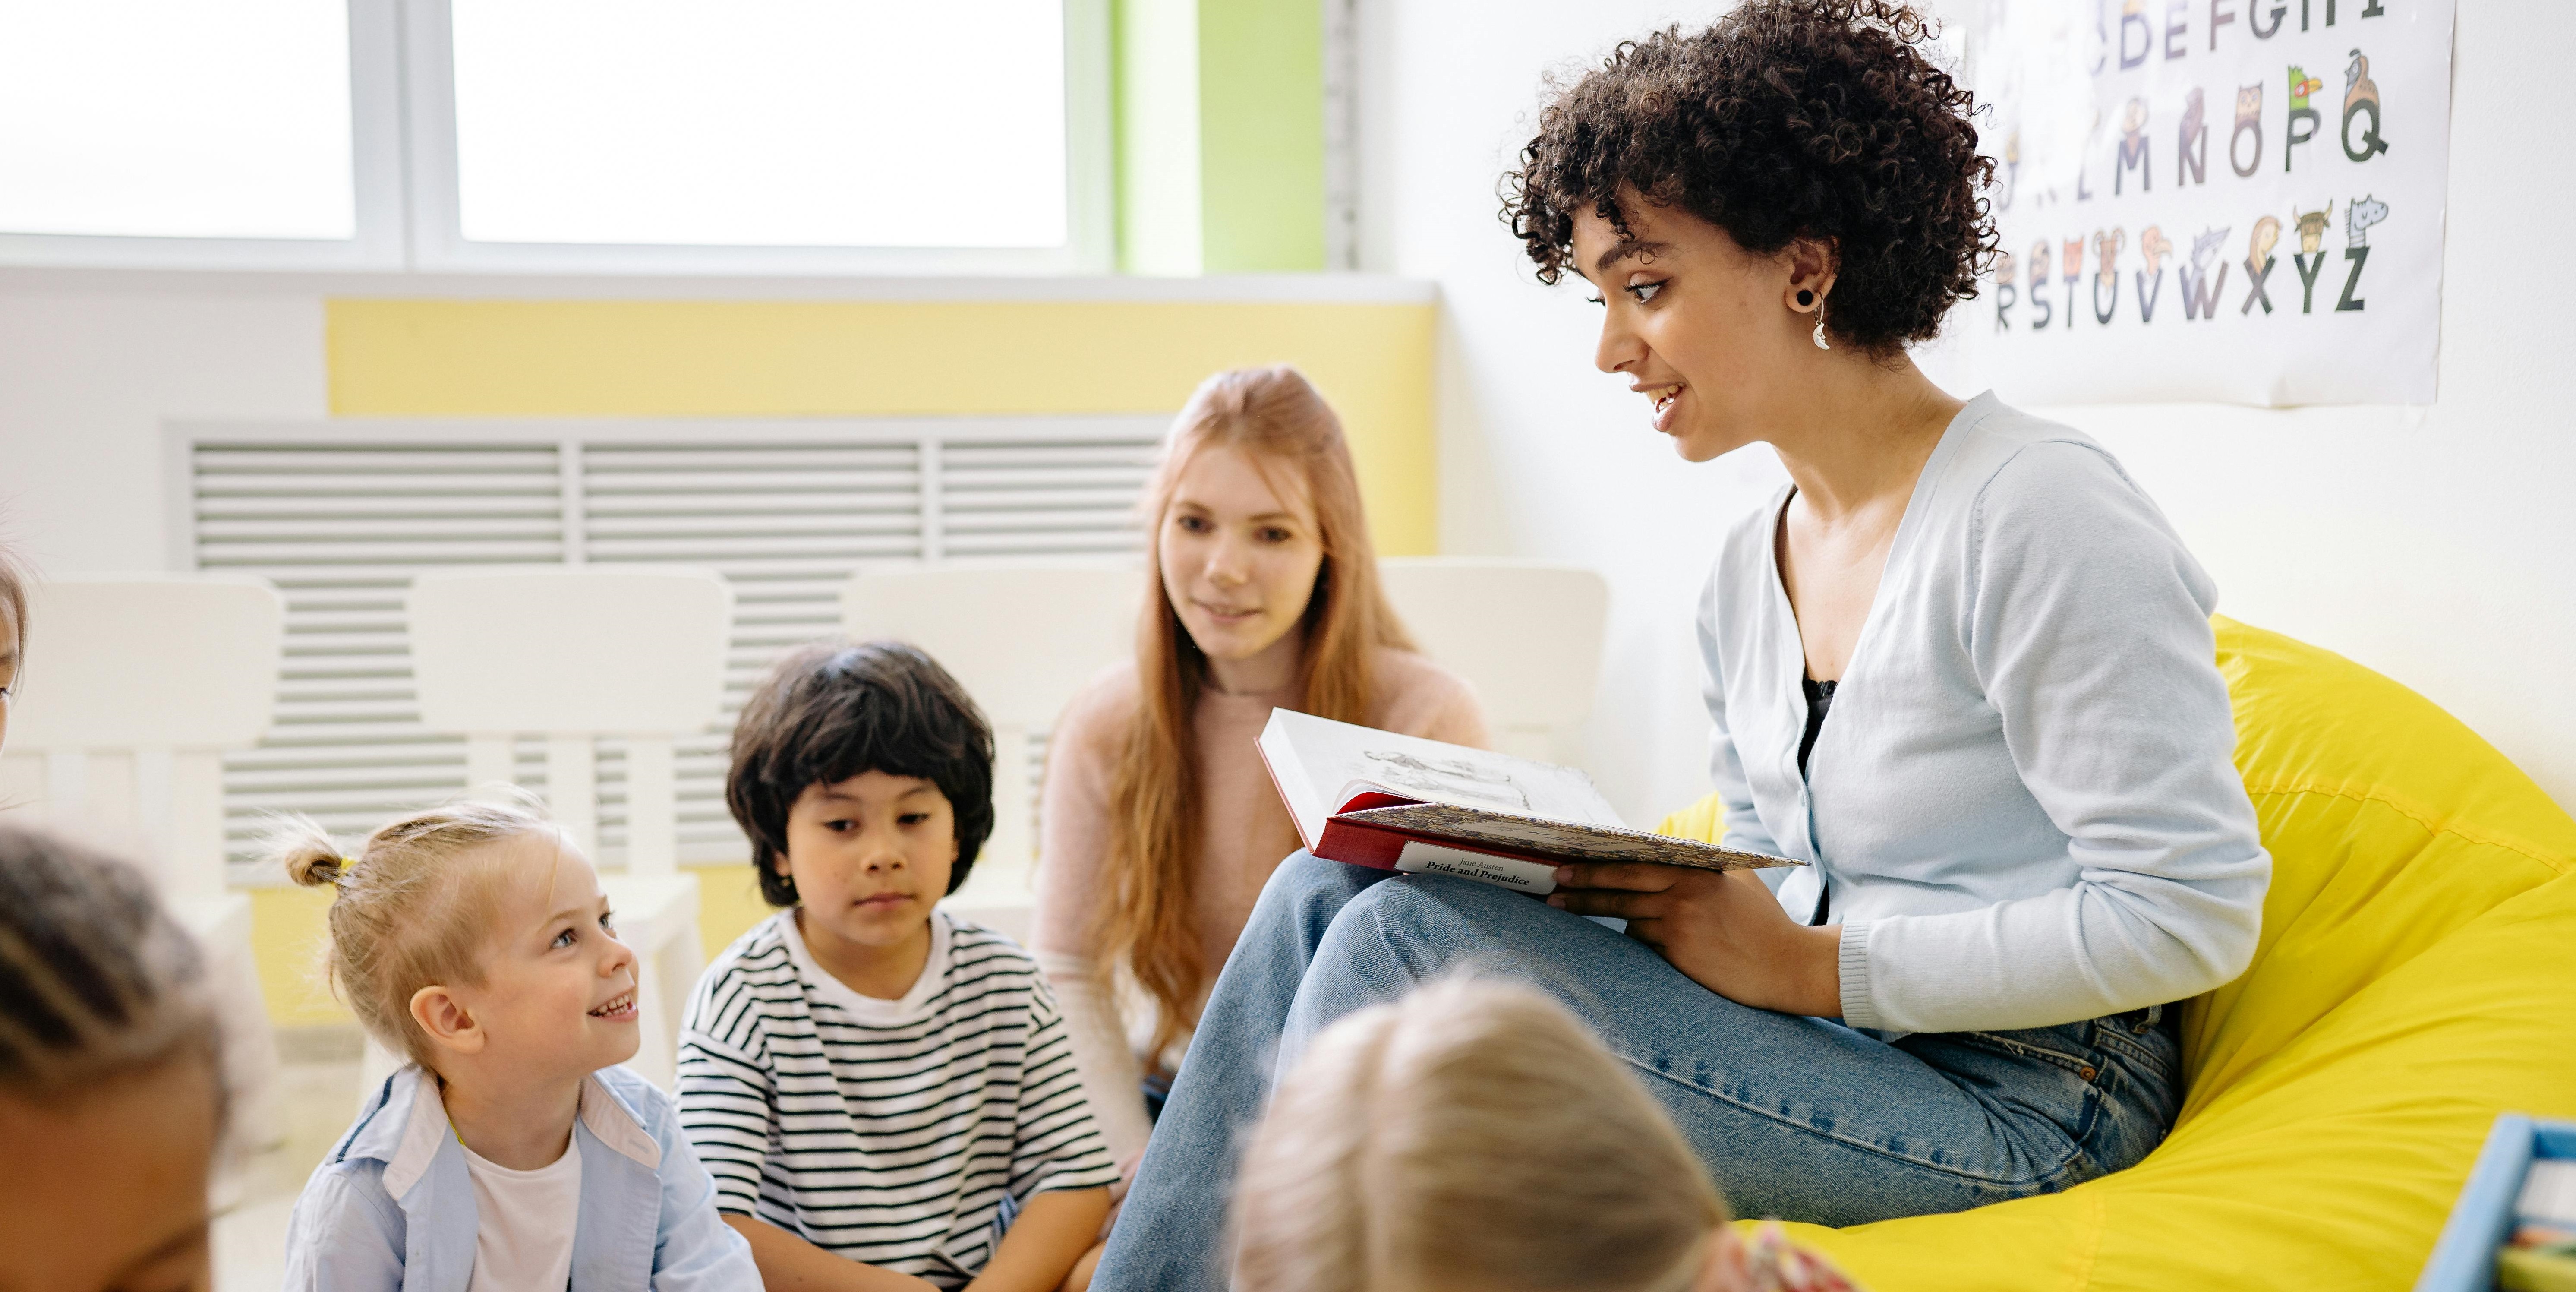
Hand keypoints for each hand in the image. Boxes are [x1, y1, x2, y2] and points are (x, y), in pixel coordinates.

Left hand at [1547, 864, 1842, 1016]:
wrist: (1788, 966)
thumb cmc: (1766, 923)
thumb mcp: (1739, 880)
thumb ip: (1705, 867)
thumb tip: (1672, 852)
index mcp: (1696, 873)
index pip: (1635, 864)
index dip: (1599, 865)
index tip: (1569, 864)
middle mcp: (1683, 896)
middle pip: (1619, 889)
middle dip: (1581, 888)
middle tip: (1553, 887)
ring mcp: (1679, 927)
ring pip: (1628, 919)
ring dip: (1607, 915)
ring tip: (1568, 910)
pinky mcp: (1679, 955)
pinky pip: (1645, 945)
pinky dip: (1641, 941)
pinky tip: (1646, 942)